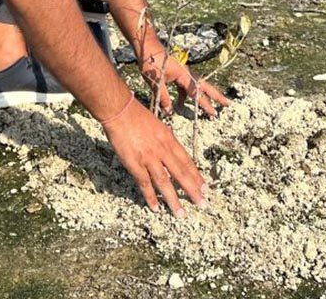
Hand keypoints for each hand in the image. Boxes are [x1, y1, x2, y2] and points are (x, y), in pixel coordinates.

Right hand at [101, 97, 206, 216]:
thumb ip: (165, 141)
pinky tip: (156, 208)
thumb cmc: (137, 115)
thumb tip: (172, 153)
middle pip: (181, 174)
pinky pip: (145, 184)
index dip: (196, 176)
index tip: (205, 188)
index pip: (187, 161)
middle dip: (193, 190)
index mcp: (169, 139)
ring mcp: (149, 158)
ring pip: (165, 182)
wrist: (120, 111)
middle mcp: (162, 150)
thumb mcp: (158, 125)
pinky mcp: (135, 164)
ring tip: (181, 214)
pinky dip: (151, 197)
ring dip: (174, 200)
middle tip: (202, 204)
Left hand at [140, 52, 231, 117]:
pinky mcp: (177, 73)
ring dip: (202, 96)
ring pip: (196, 86)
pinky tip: (180, 104)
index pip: (197, 92)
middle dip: (216, 96)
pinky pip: (185, 86)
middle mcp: (187, 73)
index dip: (205, 104)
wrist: (147, 46)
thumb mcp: (156, 81)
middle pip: (205, 86)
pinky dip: (185, 95)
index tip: (214, 113)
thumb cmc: (151, 61)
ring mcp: (183, 73)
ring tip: (208, 108)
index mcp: (184, 75)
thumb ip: (163, 97)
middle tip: (227, 104)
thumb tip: (169, 111)